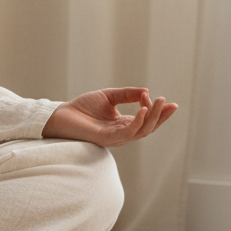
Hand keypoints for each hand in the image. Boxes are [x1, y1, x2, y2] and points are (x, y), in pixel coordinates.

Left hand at [41, 88, 177, 148]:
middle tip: (169, 103)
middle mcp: (122, 133)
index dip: (157, 111)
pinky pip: (127, 132)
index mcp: (123, 124)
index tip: (163, 99)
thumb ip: (127, 94)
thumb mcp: (109, 96)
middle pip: (148, 128)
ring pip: (141, 131)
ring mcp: (116, 138)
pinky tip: (142, 110)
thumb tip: (146, 91)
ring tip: (158, 101)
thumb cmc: (83, 108)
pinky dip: (137, 121)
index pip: (146, 121)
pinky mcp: (107, 139)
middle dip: (160, 116)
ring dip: (152, 117)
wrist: (62, 115)